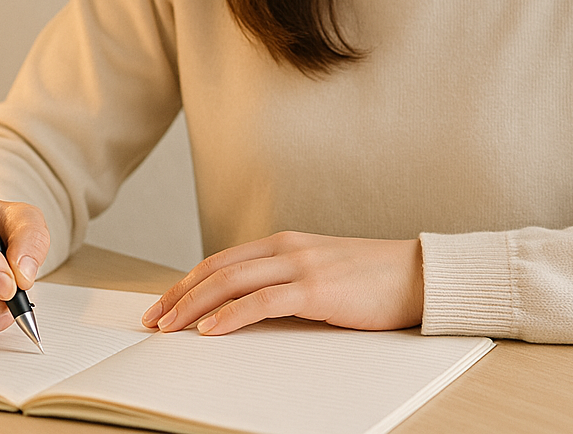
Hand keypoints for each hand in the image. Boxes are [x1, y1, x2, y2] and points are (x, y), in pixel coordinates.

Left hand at [140, 231, 423, 335]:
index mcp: (286, 243)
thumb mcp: (321, 274)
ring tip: (170, 328)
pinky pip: (261, 302)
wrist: (419, 275)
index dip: (187, 283)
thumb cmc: (373, 280)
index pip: (222, 261)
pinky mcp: (316, 288)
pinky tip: (210, 330)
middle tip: (153, 320)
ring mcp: (301, 265)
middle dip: (179, 296)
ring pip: (231, 282)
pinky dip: (229, 315)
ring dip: (193, 306)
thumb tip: (248, 310)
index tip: (163, 305)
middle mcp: (287, 248)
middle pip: (217, 269)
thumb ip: (286, 283)